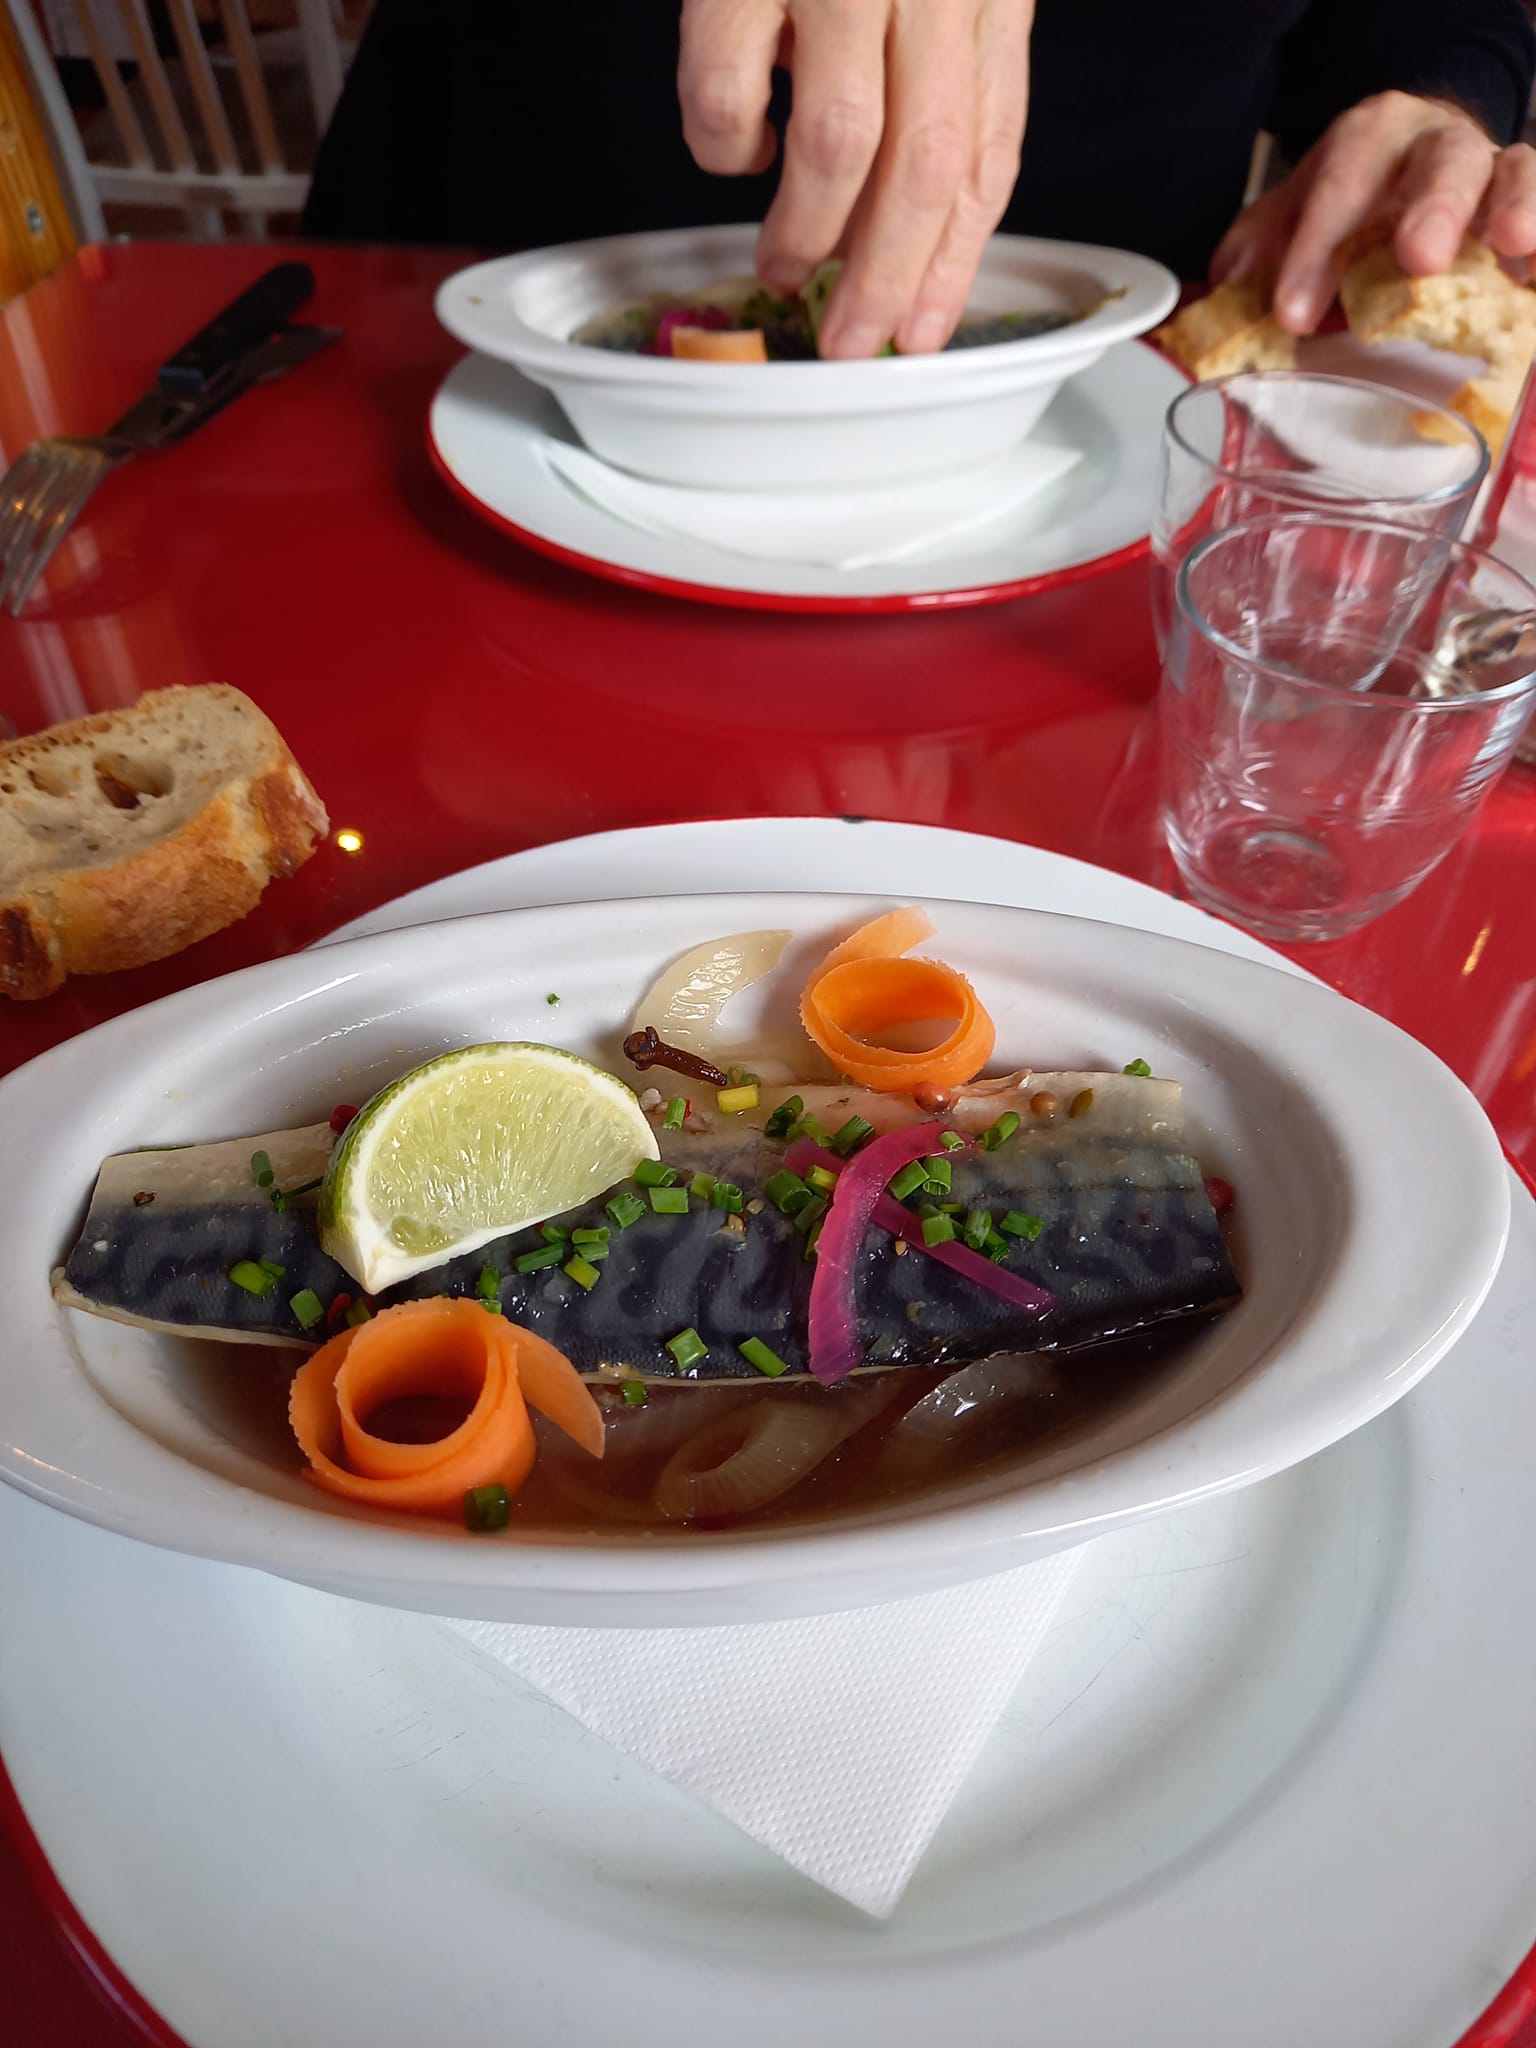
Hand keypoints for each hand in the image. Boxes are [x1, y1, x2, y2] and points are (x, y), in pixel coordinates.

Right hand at [677, 0, 1032, 357]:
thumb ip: (922, 79)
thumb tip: (878, 227)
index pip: (988, 146)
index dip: (955, 256)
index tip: (922, 328)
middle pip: (926, 163)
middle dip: (886, 275)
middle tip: (851, 339)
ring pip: (838, 145)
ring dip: (807, 230)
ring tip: (784, 267)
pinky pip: (727, 98)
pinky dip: (728, 147)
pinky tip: (739, 147)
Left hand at [1211, 90, 1535, 334]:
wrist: (1414, 160)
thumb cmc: (1356, 198)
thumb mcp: (1298, 212)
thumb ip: (1262, 245)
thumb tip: (1229, 287)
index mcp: (1370, 136)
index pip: (1341, 185)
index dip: (1316, 248)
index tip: (1293, 310)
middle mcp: (1436, 140)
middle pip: (1440, 162)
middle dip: (1430, 210)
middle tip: (1417, 259)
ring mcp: (1490, 168)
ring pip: (1512, 170)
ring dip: (1516, 206)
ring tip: (1513, 244)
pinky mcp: (1522, 199)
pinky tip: (1532, 272)